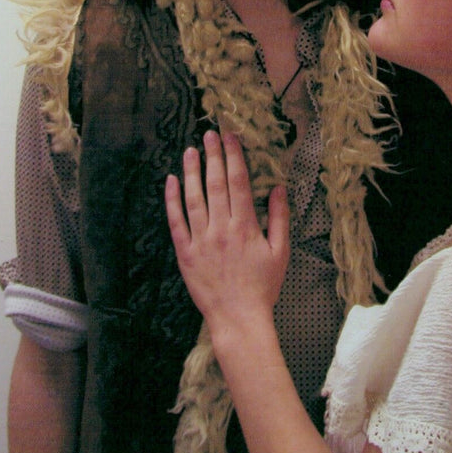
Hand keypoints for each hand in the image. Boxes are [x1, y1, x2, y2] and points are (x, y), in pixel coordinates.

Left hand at [166, 130, 289, 334]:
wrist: (238, 318)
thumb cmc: (263, 286)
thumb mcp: (280, 252)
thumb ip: (280, 218)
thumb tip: (278, 188)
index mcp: (246, 226)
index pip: (238, 181)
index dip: (234, 156)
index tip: (231, 137)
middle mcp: (221, 228)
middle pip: (216, 183)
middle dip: (213, 155)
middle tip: (209, 133)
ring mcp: (201, 240)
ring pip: (194, 198)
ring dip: (192, 171)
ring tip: (190, 150)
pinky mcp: (185, 253)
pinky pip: (176, 222)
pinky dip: (172, 200)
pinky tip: (171, 181)